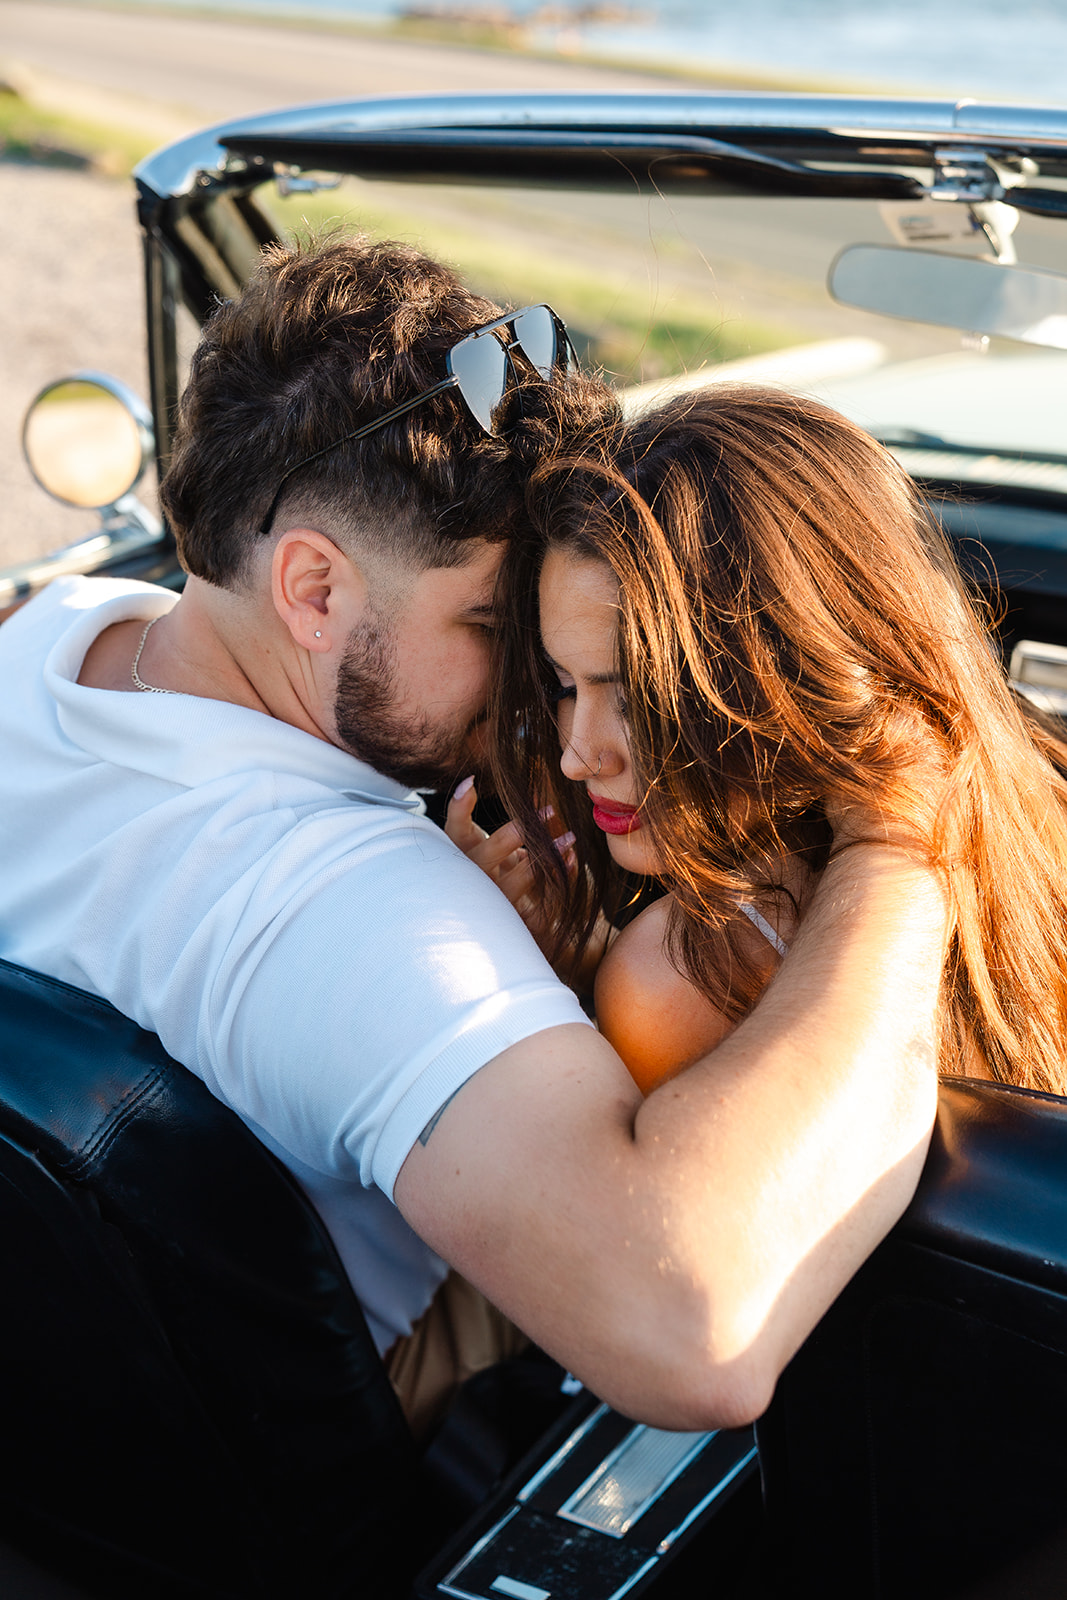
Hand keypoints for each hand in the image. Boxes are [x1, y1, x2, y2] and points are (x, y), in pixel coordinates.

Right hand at [444, 776, 574, 951]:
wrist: (514, 930)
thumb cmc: (500, 876)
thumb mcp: (493, 848)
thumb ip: (496, 826)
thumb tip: (475, 782)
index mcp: (463, 859)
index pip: (453, 832)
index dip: (459, 808)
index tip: (472, 783)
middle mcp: (472, 884)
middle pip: (486, 856)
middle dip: (517, 832)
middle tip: (549, 811)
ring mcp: (492, 907)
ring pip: (515, 883)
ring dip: (544, 857)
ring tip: (569, 838)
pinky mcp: (517, 927)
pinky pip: (541, 908)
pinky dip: (559, 881)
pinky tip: (572, 862)